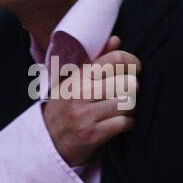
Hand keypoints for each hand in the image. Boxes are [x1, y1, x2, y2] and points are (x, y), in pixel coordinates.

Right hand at [41, 35, 139, 165]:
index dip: (133, 63)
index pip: (114, 60)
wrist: (46, 142)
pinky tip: (121, 123)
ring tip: (125, 109)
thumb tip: (116, 40)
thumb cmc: (64, 109)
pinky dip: (128, 123)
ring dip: (132, 107)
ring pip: (127, 103)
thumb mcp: (74, 82)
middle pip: (126, 82)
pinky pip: (123, 123)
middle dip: (134, 88)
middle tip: (130, 93)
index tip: (136, 70)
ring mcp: (86, 114)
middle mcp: (81, 93)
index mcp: (79, 77)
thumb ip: (96, 60)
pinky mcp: (92, 134)